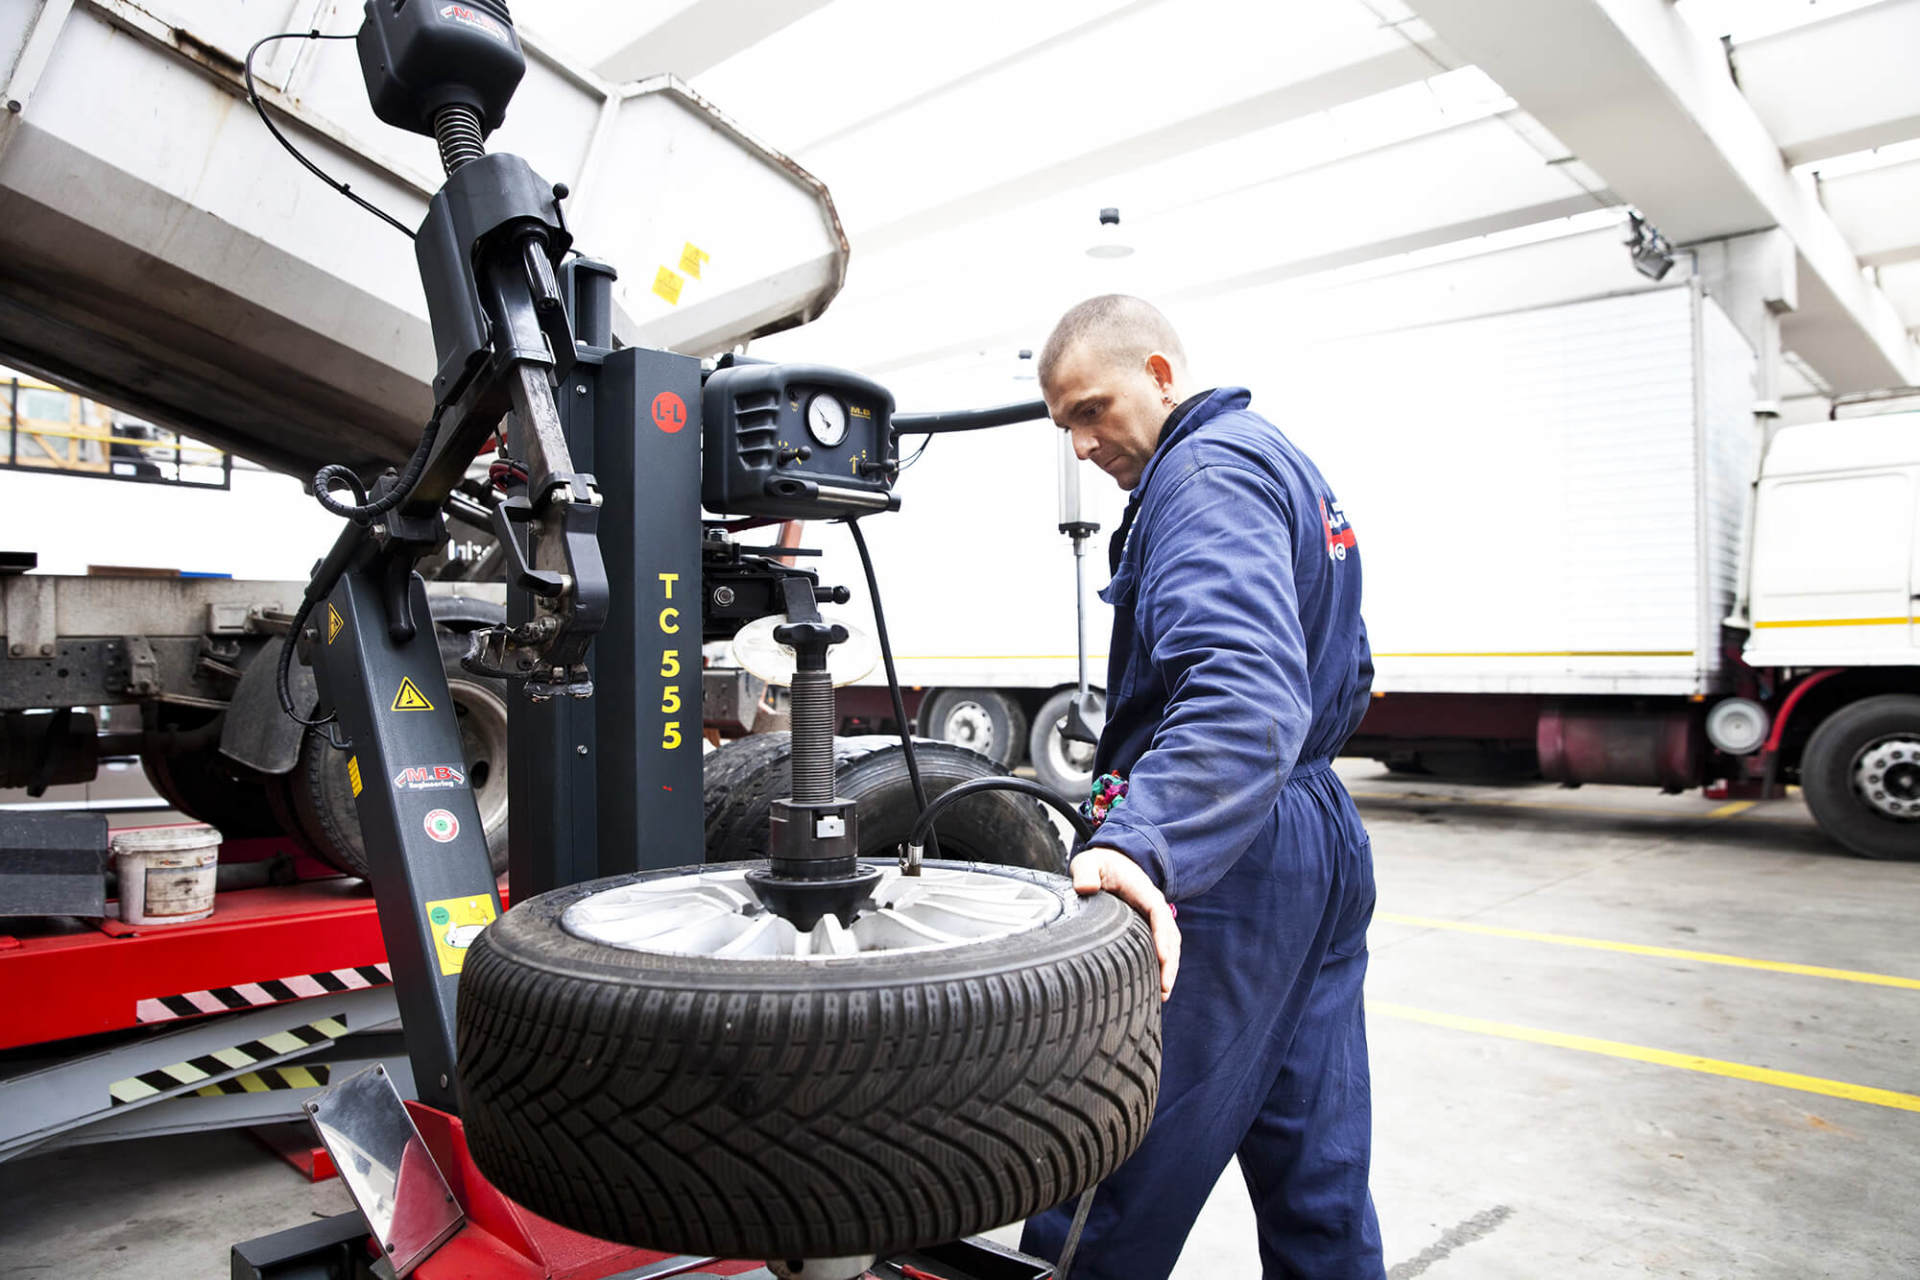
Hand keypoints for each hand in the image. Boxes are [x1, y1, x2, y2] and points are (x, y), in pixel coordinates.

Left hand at [1072, 847, 1180, 1000]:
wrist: (1111, 861)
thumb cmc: (1099, 864)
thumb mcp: (1089, 863)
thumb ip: (1085, 873)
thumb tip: (1085, 888)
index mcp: (1143, 891)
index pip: (1159, 914)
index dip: (1162, 937)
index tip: (1163, 959)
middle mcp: (1153, 906)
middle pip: (1170, 936)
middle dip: (1170, 963)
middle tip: (1164, 990)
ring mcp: (1153, 918)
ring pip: (1169, 946)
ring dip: (1169, 969)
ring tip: (1163, 995)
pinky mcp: (1148, 928)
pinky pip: (1161, 948)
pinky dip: (1162, 966)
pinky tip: (1155, 987)